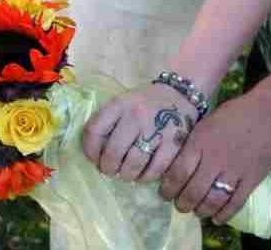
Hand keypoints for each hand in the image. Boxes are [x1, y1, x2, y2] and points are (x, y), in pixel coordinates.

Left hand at [82, 83, 197, 181]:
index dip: (90, 151)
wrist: (181, 93)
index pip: (94, 131)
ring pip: (133, 164)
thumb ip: (108, 123)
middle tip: (110, 170)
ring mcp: (156, 129)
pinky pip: (155, 169)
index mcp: (119, 104)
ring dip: (126, 175)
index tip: (94, 158)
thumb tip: (96, 156)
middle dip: (108, 168)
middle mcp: (136, 115)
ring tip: (126, 174)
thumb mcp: (123, 103)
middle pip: (113, 152)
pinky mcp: (175, 143)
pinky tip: (143, 174)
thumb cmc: (145, 103)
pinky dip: (146, 177)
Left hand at [159, 91, 270, 223]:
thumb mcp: (202, 125)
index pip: (177, 173)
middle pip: (193, 191)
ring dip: (201, 210)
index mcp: (199, 143)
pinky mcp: (252, 179)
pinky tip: (216, 219)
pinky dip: (224, 215)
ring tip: (196, 211)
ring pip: (212, 201)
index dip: (168, 188)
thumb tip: (173, 164)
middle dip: (182, 203)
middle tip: (180, 205)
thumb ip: (190, 145)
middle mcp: (214, 159)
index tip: (164, 194)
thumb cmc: (230, 116)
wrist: (267, 113)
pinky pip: (236, 203)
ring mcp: (234, 171)